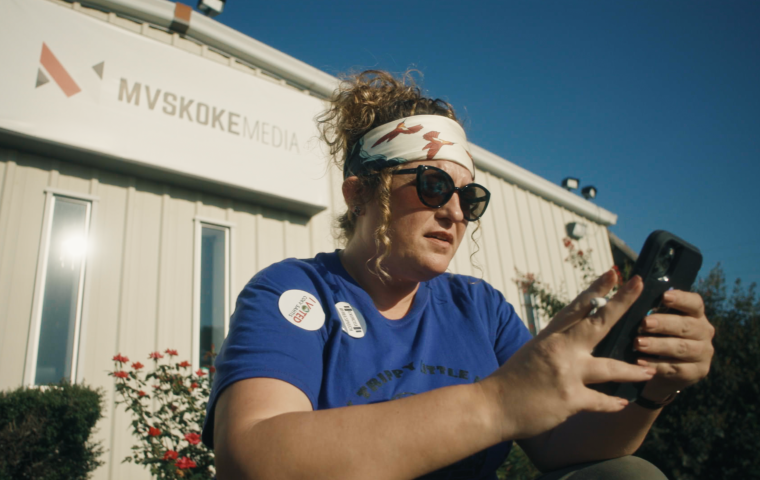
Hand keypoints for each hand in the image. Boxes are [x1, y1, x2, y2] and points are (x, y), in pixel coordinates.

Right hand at [479, 271, 655, 440]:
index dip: (597, 289)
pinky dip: (613, 403)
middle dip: (621, 303)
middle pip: (598, 323)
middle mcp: (560, 350)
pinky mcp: (570, 399)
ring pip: (611, 367)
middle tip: (639, 286)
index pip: (577, 307)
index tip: (614, 273)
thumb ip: (558, 346)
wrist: (491, 407)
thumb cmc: (511, 381)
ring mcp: (566, 374)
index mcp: (549, 336)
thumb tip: (580, 341)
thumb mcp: (533, 353)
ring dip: (634, 371)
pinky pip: (601, 400)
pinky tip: (624, 402)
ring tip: (650, 370)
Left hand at [634, 290, 714, 400]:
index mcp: (696, 315)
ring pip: (681, 348)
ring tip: (638, 343)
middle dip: (664, 324)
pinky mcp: (697, 372)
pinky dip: (656, 365)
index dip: (681, 299)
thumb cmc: (658, 337)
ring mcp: (703, 353)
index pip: (694, 303)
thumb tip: (633, 296)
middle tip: (645, 323)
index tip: (664, 297)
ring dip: (658, 345)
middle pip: (686, 326)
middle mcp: (704, 332)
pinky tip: (640, 362)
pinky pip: (676, 368)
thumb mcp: (658, 323)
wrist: (662, 370)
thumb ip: (653, 311)